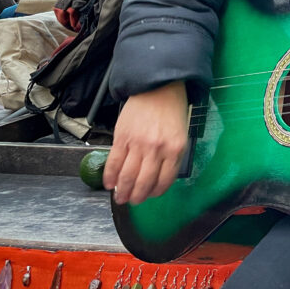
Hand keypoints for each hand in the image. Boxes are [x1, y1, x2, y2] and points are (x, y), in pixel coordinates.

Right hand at [104, 81, 188, 204]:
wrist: (158, 87)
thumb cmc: (171, 110)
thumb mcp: (180, 134)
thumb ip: (171, 154)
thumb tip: (159, 175)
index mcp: (175, 149)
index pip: (165, 180)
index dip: (156, 191)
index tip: (151, 196)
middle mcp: (157, 149)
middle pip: (144, 181)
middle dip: (137, 196)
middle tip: (132, 201)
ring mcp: (138, 144)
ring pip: (128, 176)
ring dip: (122, 190)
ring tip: (120, 197)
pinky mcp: (122, 138)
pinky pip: (114, 162)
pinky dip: (110, 176)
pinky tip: (109, 184)